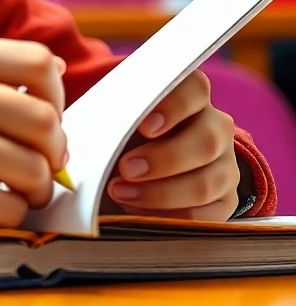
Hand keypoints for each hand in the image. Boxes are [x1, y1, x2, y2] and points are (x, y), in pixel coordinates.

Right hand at [0, 34, 67, 238]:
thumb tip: (56, 68)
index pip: (36, 62)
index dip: (55, 95)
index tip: (43, 118)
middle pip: (46, 119)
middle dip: (50, 151)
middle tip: (31, 166)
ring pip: (36, 169)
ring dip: (30, 189)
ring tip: (2, 188)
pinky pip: (12, 210)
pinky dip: (3, 217)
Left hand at [105, 71, 238, 220]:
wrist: (142, 159)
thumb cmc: (124, 129)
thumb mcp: (118, 115)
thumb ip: (112, 112)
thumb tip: (79, 122)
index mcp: (190, 95)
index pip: (194, 89)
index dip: (173, 106)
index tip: (143, 126)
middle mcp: (215, 127)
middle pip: (205, 141)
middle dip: (163, 159)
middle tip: (125, 168)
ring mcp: (225, 165)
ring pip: (205, 183)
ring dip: (161, 193)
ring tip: (121, 193)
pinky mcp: (225, 200)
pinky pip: (206, 215)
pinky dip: (171, 216)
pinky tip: (140, 211)